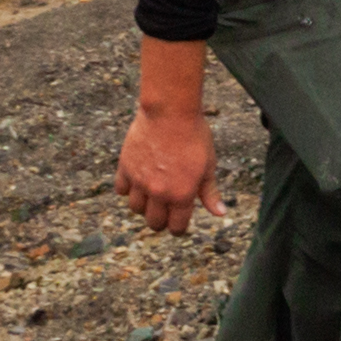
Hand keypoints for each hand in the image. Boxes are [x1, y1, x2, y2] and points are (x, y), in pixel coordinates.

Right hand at [118, 99, 216, 235]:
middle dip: (161, 221)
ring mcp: (140, 181)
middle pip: (154, 222)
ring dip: (144, 206)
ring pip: (136, 208)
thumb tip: (220, 213)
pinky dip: (128, 189)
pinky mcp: (125, 167)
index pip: (176, 227)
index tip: (179, 223)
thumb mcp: (208, 165)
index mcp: (181, 195)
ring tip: (152, 195)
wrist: (170, 112)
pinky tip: (138, 180)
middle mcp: (159, 192)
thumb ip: (210, 192)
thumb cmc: (194, 136)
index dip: (178, 228)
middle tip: (165, 211)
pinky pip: (121, 189)